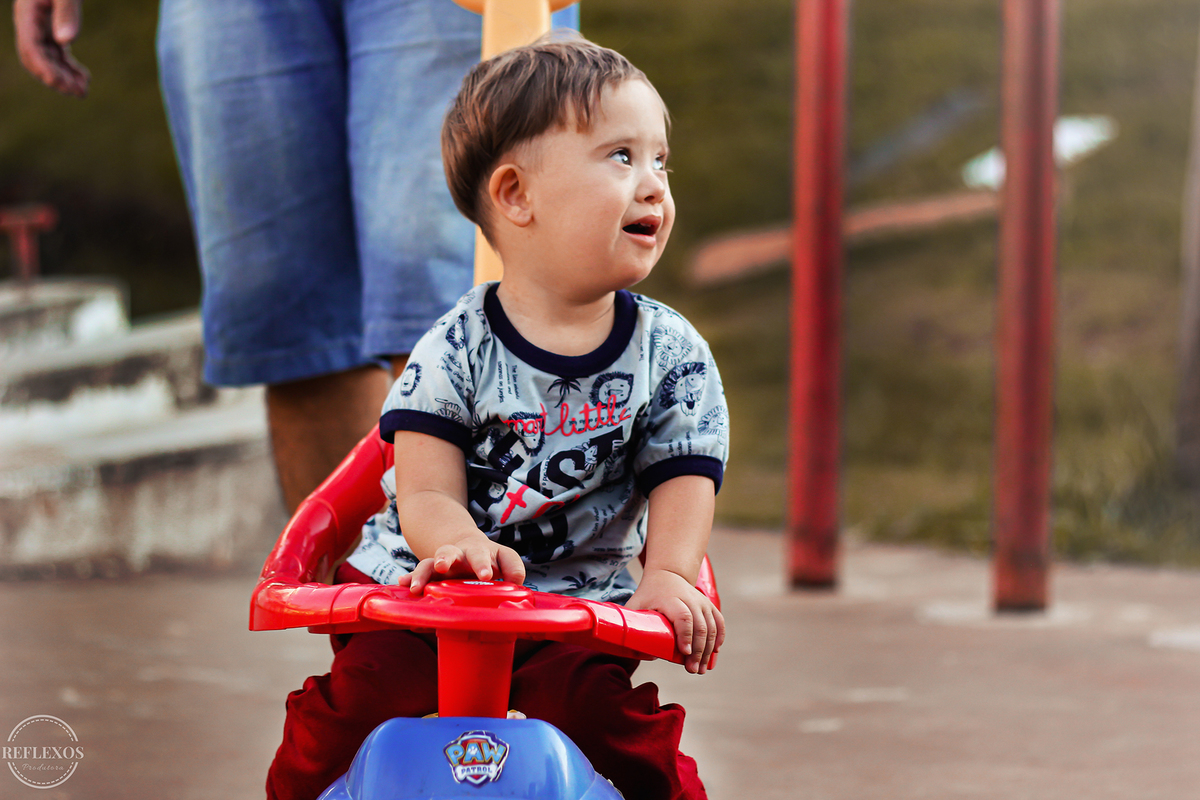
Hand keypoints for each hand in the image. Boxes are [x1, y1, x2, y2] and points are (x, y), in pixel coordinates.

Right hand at [13, 0, 88, 96]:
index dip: (45, 70)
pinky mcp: (52, 29)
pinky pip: (57, 54)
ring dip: (65, 77)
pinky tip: (84, 78)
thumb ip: (66, 12)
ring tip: (84, 90)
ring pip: (48, 60)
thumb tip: (66, 41)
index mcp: (28, 14)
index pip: (31, 49)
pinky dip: (69, 67)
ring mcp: (40, 27)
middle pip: (37, 59)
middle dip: (56, 78)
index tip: (64, 85)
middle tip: (80, 93)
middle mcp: (30, 23)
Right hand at [397, 536, 525, 594]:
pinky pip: (417, 575)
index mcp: (478, 551)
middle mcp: (458, 555)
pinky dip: (410, 579)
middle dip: (445, 557)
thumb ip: (514, 568)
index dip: (483, 564)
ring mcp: (441, 564)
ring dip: (423, 573)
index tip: (486, 575)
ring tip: (415, 586)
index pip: (481, 555)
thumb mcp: (505, 558)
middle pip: (450, 551)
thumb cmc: (490, 558)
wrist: (467, 547)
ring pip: (429, 563)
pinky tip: (402, 585)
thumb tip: (516, 584)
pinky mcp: (430, 574)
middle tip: (442, 566)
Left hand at [627, 568, 724, 674]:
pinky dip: (719, 638)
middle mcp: (690, 599)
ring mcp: (701, 602)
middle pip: (700, 626)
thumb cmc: (648, 595)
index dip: (686, 635)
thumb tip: (646, 655)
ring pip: (711, 627)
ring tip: (701, 669)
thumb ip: (633, 628)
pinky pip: (719, 622)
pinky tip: (714, 653)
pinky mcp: (709, 605)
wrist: (667, 575)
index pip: (683, 617)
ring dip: (708, 650)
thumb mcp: (635, 606)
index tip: (685, 652)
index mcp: (671, 599)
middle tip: (693, 670)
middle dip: (698, 650)